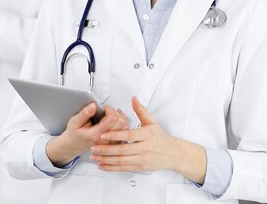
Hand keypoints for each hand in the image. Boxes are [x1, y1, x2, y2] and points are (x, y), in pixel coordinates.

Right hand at [45, 104, 128, 166]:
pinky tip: (117, 121)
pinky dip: (123, 125)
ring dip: (121, 118)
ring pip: (125, 128)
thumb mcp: (75, 121)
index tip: (104, 108)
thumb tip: (93, 105)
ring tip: (113, 114)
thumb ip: (84, 113)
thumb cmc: (74, 134)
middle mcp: (105, 140)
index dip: (109, 109)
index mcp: (96, 135)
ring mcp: (110, 143)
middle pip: (121, 123)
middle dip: (116, 113)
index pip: (111, 119)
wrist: (73, 145)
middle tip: (108, 111)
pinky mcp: (113, 143)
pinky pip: (124, 133)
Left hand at [90, 97, 207, 183]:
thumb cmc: (160, 138)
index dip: (115, 136)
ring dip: (106, 160)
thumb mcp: (152, 122)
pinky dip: (112, 168)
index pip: (129, 136)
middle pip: (123, 150)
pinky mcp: (140, 167)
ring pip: (121, 161)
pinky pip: (123, 169)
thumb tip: (133, 98)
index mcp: (146, 136)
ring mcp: (142, 159)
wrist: (172, 153)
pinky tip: (102, 166)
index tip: (103, 135)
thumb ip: (140, 110)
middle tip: (94, 147)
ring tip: (94, 157)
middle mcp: (144, 148)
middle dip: (106, 150)